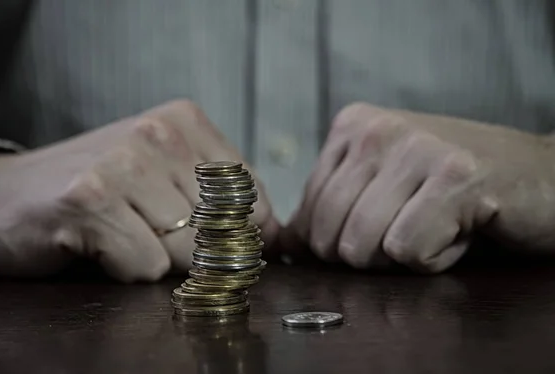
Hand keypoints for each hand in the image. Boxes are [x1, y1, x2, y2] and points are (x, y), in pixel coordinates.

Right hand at [0, 100, 277, 281]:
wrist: (2, 198)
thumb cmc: (93, 192)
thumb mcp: (165, 178)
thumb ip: (221, 199)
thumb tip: (278, 238)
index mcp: (184, 121)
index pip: (251, 195)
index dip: (235, 232)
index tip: (203, 237)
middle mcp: (158, 133)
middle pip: (220, 228)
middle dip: (190, 250)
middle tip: (146, 233)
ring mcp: (124, 162)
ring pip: (188, 252)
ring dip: (155, 260)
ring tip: (118, 233)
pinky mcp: (91, 199)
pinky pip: (147, 266)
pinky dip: (125, 270)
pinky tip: (96, 244)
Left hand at [282, 102, 554, 272]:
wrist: (543, 176)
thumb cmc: (456, 189)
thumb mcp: (381, 188)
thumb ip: (332, 210)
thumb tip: (284, 245)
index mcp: (352, 126)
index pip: (307, 216)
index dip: (341, 244)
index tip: (386, 225)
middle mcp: (377, 129)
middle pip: (329, 238)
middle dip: (371, 255)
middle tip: (415, 227)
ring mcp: (415, 148)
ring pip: (362, 247)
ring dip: (406, 255)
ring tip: (439, 222)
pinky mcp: (454, 177)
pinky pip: (407, 251)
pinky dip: (437, 257)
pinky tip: (461, 227)